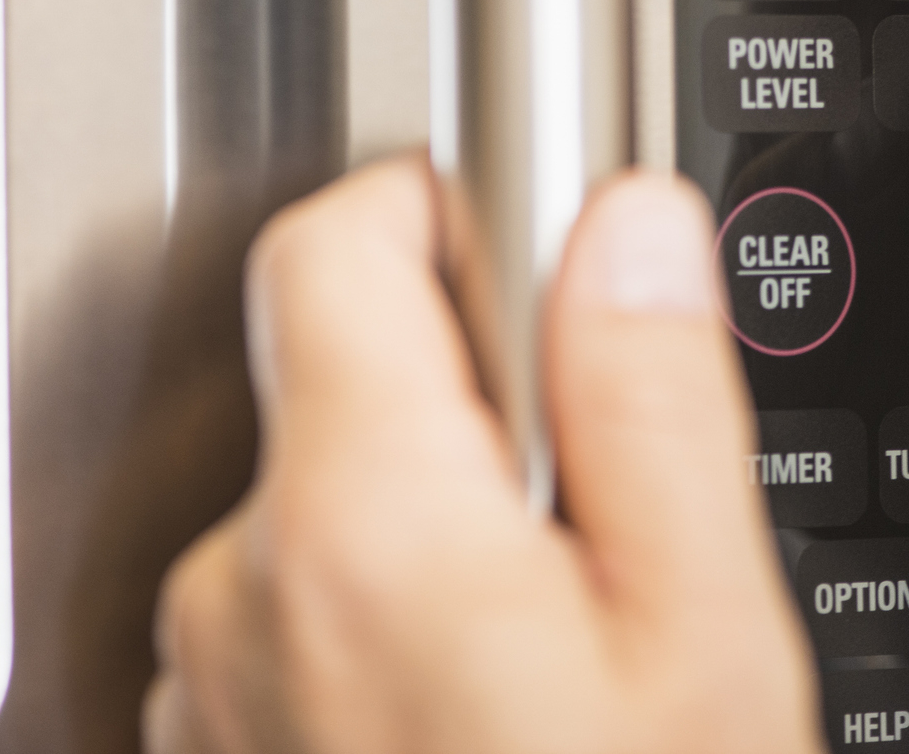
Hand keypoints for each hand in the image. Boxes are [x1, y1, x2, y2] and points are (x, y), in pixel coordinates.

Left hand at [145, 157, 822, 753]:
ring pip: (324, 509)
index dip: (447, 208)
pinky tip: (473, 715)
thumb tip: (628, 226)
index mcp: (359, 527)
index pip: (337, 241)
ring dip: (428, 533)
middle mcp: (240, 592)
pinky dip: (374, 630)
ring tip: (543, 654)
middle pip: (343, 380)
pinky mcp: (211, 746)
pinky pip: (290, 619)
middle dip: (473, 408)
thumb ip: (652, 403)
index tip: (533, 249)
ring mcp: (210, 681)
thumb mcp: (698, 640)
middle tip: (592, 518)